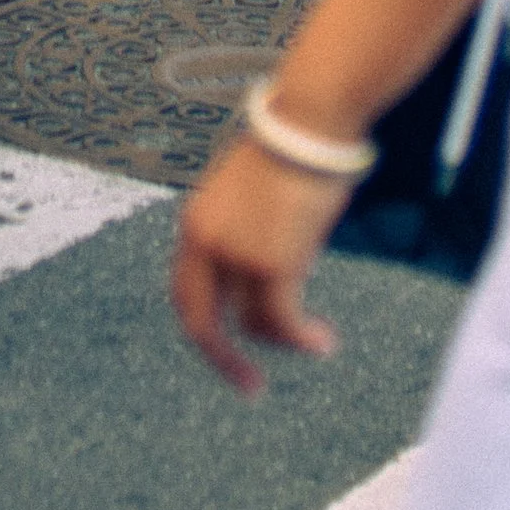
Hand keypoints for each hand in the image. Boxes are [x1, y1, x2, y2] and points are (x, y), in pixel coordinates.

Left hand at [171, 132, 345, 395]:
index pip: (186, 293)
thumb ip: (251, 236)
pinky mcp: (272, 264)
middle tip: (250, 386)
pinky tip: (323, 343)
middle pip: (202, 322)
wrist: (310, 122)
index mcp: (196, 224)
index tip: (227, 350)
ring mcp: (237, 255)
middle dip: (224, 360)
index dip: (204, 326)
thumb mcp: (256, 196)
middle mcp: (206, 244)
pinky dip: (302, 338)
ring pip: (254, 323)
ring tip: (317, 342)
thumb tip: (280, 276)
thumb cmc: (294, 150)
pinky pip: (283, 321)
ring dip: (285, 340)